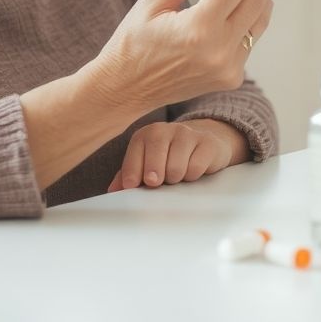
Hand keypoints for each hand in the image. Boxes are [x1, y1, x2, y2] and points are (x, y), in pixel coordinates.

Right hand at [90, 0, 285, 112]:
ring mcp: (228, 68)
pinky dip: (248, 18)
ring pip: (259, 22)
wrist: (123, 89)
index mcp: (198, 30)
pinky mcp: (230, 78)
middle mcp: (219, 51)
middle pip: (257, 1)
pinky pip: (249, 40)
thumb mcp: (155, 0)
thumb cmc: (132, 42)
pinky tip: (241, 2)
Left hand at [106, 119, 246, 191]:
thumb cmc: (169, 157)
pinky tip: (192, 172)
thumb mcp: (147, 162)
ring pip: (176, 167)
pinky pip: (196, 167)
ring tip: (176, 177)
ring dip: (175, 179)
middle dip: (154, 175)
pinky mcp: (207, 142)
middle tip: (157, 183)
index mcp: (146, 135)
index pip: (135, 153)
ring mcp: (187, 134)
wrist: (203, 143)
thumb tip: (113, 191)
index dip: (132, 172)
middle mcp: (166, 130)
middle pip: (155, 157)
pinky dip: (192, 176)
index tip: (132, 186)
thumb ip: (128, 175)